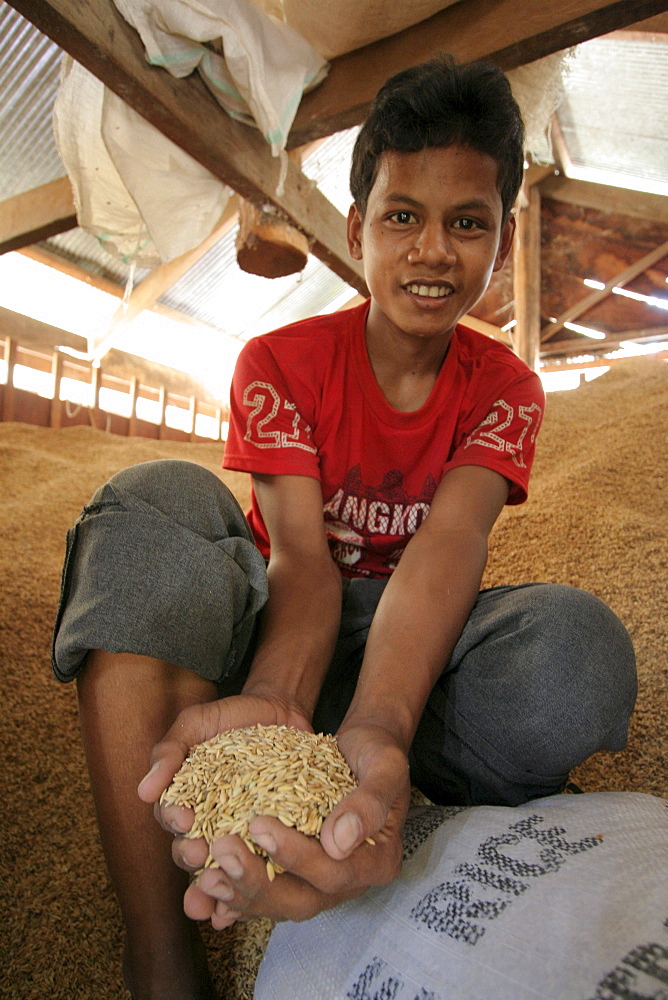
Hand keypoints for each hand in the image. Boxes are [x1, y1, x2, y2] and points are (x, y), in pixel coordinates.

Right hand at [137, 692, 312, 865]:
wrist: (277, 707)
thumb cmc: (229, 716)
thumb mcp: (195, 723)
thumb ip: (169, 752)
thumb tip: (143, 792)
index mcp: (186, 799)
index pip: (171, 819)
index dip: (174, 821)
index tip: (183, 818)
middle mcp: (210, 821)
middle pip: (192, 849)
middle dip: (191, 854)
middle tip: (200, 852)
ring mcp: (242, 828)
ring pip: (226, 861)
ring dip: (221, 873)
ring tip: (226, 873)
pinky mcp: (274, 831)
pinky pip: (265, 855)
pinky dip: (259, 872)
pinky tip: (258, 882)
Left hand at [181, 724, 410, 928]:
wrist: (363, 750)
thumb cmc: (376, 754)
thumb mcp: (385, 766)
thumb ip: (370, 802)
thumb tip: (339, 842)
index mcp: (376, 862)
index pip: (334, 873)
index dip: (296, 855)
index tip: (260, 825)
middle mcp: (348, 883)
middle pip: (301, 900)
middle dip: (257, 880)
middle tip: (222, 849)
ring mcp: (319, 885)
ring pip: (277, 904)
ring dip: (239, 892)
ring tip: (204, 875)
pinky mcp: (296, 877)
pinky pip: (264, 896)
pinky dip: (235, 896)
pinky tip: (204, 888)